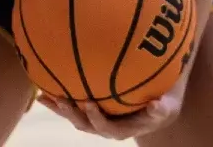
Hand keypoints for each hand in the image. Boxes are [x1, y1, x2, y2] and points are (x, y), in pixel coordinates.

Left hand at [39, 85, 184, 140]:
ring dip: (59, 107)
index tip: (88, 103)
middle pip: (84, 123)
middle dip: (71, 113)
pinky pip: (72, 102)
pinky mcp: (89, 107)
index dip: (95, 118)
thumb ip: (162, 108)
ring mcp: (95, 117)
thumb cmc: (163, 102)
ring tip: (44, 95)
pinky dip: (57, 97)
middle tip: (62, 99)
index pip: (105, 127)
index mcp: (121, 129)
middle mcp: (104, 126)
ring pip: (73, 115)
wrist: (158, 101)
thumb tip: (157, 106)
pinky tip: (43, 84)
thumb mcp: (169, 106)